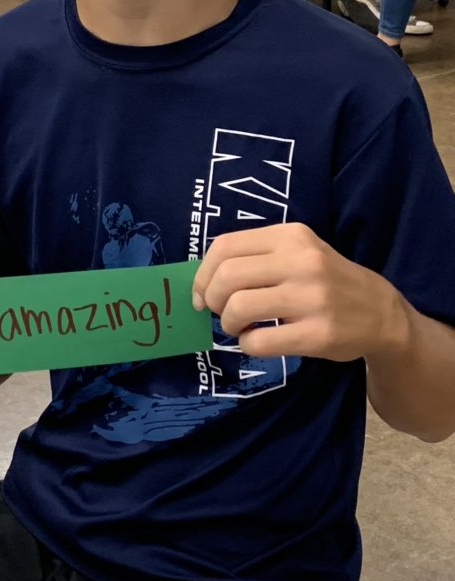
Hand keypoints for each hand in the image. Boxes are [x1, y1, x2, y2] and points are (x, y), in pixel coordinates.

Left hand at [192, 223, 407, 361]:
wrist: (380, 313)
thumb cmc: (326, 280)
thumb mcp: (298, 251)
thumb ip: (256, 256)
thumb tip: (202, 279)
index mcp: (291, 236)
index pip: (225, 246)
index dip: (202, 273)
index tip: (200, 292)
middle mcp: (302, 261)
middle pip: (228, 277)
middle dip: (211, 299)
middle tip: (218, 311)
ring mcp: (312, 298)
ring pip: (239, 307)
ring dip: (228, 322)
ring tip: (238, 327)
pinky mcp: (318, 334)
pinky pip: (259, 341)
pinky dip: (247, 345)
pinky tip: (256, 342)